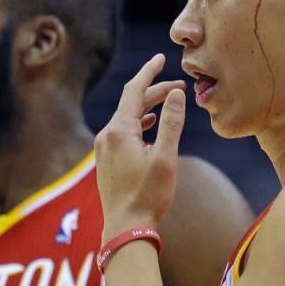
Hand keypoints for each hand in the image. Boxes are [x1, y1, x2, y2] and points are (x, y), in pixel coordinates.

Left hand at [95, 54, 186, 241]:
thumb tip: (176, 93)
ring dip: (149, 107)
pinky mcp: (106, 158)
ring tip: (171, 101)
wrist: (125, 228)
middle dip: (156, 90)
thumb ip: (171, 122)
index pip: (134, 90)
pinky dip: (139, 122)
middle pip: (132, 102)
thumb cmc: (148, 195)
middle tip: (180, 86)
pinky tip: (150, 124)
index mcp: (119, 130)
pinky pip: (123, 130)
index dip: (149, 71)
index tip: (161, 57)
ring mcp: (104, 147)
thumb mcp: (165, 157)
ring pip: (128, 116)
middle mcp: (107, 134)